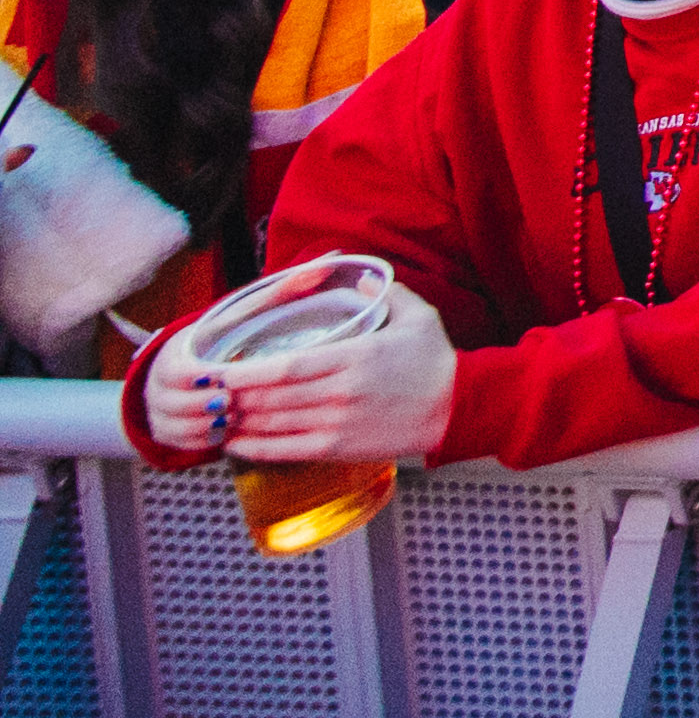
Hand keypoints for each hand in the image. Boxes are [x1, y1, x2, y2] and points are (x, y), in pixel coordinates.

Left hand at [209, 286, 460, 467]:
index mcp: (354, 357)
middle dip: (234, 397)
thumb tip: (358, 277)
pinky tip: (235, 443)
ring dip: (238, 421)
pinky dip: (255, 448)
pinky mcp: (339, 448)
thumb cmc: (436, 361)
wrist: (459, 407)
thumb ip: (384, 294)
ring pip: (273, 424)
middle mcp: (340, 392)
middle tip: (208, 394)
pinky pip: (286, 451)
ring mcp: (338, 422)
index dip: (247, 372)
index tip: (220, 370)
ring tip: (214, 415)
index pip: (286, 366)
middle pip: (271, 397)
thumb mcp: (417, 316)